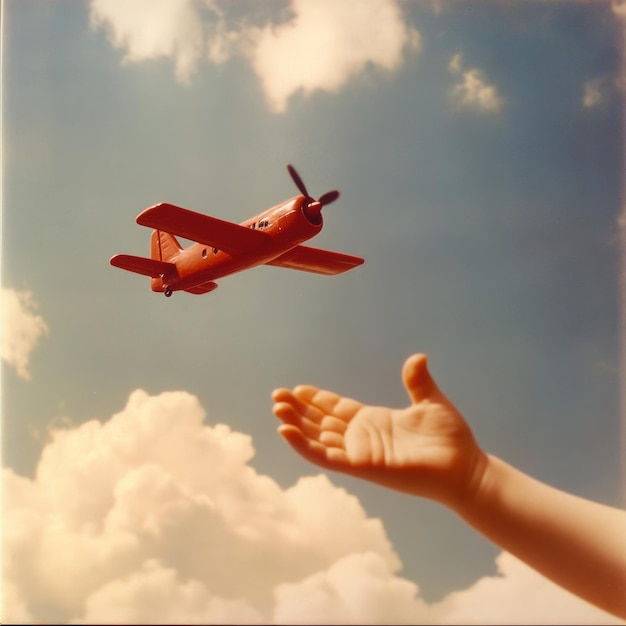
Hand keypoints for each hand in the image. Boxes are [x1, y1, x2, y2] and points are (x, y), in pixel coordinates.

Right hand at [272, 354, 486, 508]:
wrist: (465, 467)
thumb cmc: (451, 439)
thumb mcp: (431, 402)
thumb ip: (417, 381)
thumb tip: (417, 357)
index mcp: (374, 421)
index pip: (337, 408)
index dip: (317, 399)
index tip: (297, 388)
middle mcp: (362, 438)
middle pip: (320, 422)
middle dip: (299, 409)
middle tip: (277, 395)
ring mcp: (360, 453)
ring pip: (317, 438)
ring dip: (296, 425)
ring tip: (276, 409)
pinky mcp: (361, 467)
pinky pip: (325, 457)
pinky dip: (304, 446)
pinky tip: (286, 431)